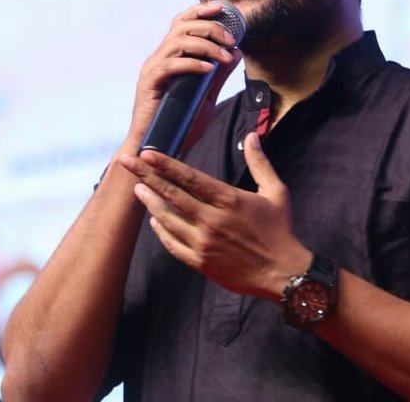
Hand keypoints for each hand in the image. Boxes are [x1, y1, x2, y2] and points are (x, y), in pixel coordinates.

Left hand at [117, 132, 311, 299]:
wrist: (283, 273)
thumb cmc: (280, 230)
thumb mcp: (276, 192)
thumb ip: (260, 162)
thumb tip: (252, 136)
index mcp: (229, 200)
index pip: (190, 178)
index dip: (166, 165)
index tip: (147, 153)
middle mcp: (213, 220)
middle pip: (172, 195)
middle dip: (146, 176)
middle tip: (126, 162)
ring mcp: (204, 243)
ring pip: (168, 219)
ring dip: (150, 203)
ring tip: (137, 188)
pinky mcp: (201, 263)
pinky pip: (173, 245)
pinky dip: (161, 232)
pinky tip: (154, 221)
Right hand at [125, 1, 241, 149]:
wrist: (159, 149)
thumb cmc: (179, 124)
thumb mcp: (206, 96)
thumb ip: (219, 74)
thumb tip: (237, 52)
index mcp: (170, 57)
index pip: (183, 23)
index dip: (201, 11)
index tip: (222, 8)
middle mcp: (159, 58)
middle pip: (181, 26)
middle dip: (210, 27)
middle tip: (230, 38)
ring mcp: (152, 70)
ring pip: (177, 42)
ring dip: (205, 45)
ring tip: (224, 56)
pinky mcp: (149, 84)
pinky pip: (170, 66)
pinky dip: (191, 64)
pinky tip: (208, 69)